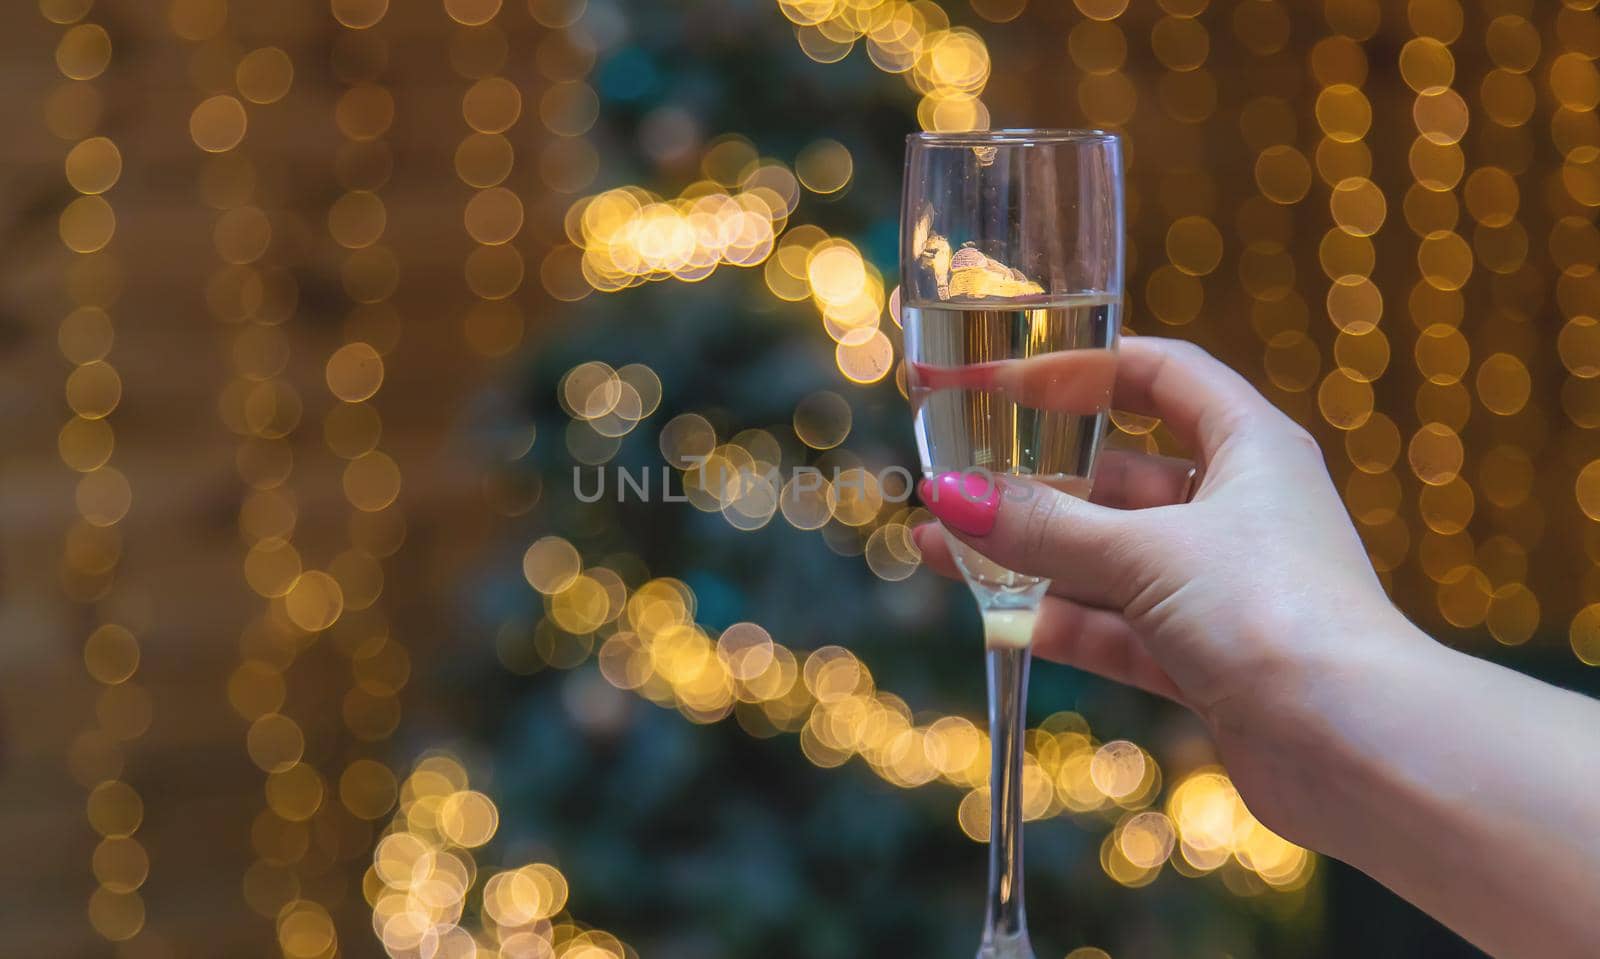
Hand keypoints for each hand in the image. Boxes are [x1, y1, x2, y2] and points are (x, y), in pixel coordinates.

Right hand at [913, 336, 1430, 846]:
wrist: (1355, 747)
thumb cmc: (1271, 613)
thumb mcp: (1145, 552)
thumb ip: (1044, 526)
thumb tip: (950, 497)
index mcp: (1249, 448)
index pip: (1160, 375)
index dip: (1081, 370)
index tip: (1003, 383)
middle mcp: (1239, 510)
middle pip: (1119, 475)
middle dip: (1035, 480)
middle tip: (955, 475)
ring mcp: (1220, 588)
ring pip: (1108, 557)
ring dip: (1031, 554)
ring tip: (943, 545)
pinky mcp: (1205, 659)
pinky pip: (1116, 626)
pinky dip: (1059, 620)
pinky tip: (993, 616)